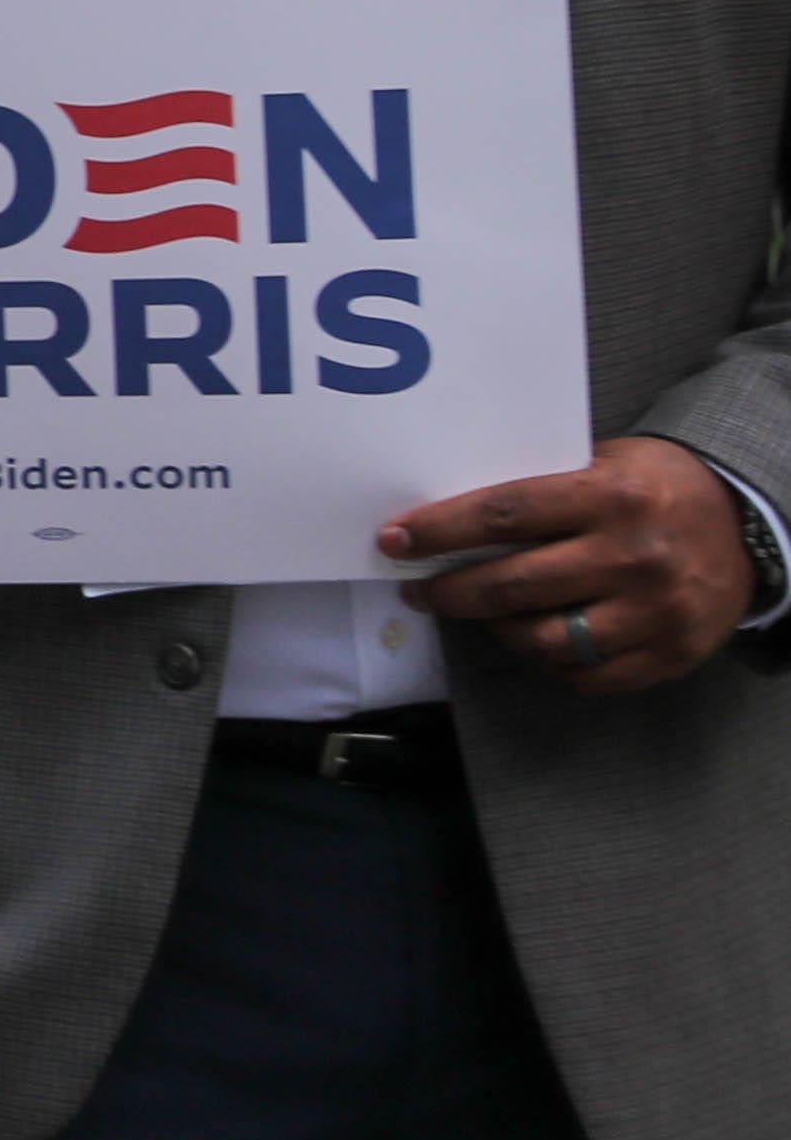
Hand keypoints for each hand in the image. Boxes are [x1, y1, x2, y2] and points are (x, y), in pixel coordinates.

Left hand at [388, 434, 753, 692]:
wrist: (746, 524)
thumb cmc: (654, 487)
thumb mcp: (602, 464)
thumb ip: (541, 491)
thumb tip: (449, 514)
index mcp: (610, 496)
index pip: (503, 514)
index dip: (440, 530)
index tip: (394, 540)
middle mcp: (633, 555)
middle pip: (512, 585)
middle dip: (449, 592)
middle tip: (419, 590)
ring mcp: (655, 612)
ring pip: (544, 640)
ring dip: (496, 630)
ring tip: (481, 614)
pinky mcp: (671, 654)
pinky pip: (585, 675)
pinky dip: (548, 663)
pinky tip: (534, 639)